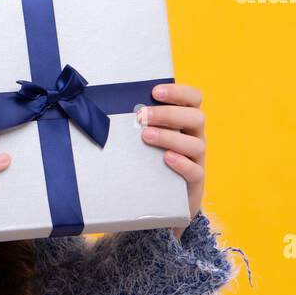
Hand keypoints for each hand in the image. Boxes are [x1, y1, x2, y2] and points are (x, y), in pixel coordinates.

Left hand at [138, 82, 205, 239]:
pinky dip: (182, 163)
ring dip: (170, 137)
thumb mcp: (145, 139)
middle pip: (196, 118)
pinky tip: (166, 158)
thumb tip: (98, 108)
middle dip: (169, 114)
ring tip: (145, 136)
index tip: (154, 91)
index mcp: (186, 122)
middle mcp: (195, 137)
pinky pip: (196, 171)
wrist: (162, 203)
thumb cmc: (149, 161)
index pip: (194, 99)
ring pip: (196, 144)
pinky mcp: (195, 182)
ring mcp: (197, 160)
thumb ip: (137, 123)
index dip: (179, 92)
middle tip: (142, 116)